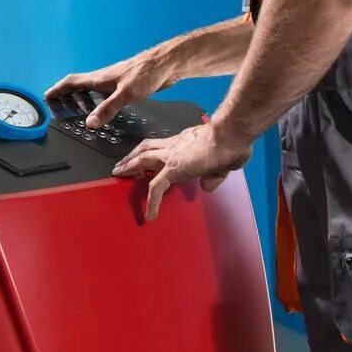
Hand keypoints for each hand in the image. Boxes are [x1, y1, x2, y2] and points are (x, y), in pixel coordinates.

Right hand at [44, 48, 178, 128]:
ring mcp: (114, 81)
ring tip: (80, 113)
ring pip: (91, 90)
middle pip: (78, 86)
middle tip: (61, 110)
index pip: (71, 82)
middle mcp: (104, 78)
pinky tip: (104, 109)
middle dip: (67, 97)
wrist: (167, 64)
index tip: (47, 97)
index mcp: (99, 78)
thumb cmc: (147, 73)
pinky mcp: (125, 85)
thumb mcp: (125, 94)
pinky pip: (104, 94)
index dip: (57, 89)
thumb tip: (89, 123)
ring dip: (82, 100)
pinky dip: (97, 102)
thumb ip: (107, 109)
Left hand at [111, 121, 251, 219]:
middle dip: (132, 155)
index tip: (148, 158)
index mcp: (185, 142)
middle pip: (146, 148)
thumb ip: (214, 175)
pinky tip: (150, 215)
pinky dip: (151, 201)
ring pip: (143, 160)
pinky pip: (156, 186)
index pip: (164, 146)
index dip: (154, 152)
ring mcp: (172, 156)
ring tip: (119, 175)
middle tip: (121, 164)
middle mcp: (175, 145)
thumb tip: (207, 186)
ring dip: (129, 167)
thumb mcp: (225, 163)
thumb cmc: (233, 143)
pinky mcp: (174, 168)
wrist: (229, 135)